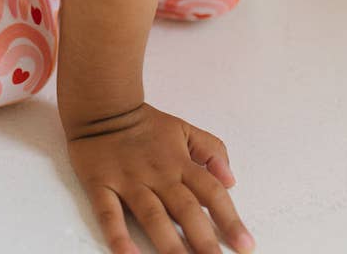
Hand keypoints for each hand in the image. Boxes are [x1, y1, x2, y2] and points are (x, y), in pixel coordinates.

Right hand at [63, 101, 255, 253]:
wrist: (102, 106)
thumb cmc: (144, 123)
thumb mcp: (183, 129)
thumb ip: (211, 150)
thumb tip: (230, 180)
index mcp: (179, 162)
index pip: (211, 192)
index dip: (230, 219)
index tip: (245, 245)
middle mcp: (157, 174)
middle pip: (185, 209)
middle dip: (204, 241)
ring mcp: (129, 181)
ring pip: (152, 216)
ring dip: (169, 245)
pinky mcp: (101, 184)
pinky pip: (109, 213)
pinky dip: (118, 235)